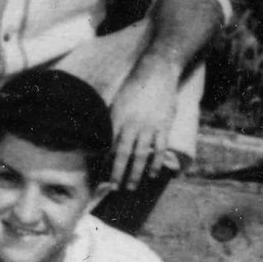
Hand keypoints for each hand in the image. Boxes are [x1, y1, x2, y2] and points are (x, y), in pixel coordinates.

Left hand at [107, 63, 182, 189]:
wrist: (156, 73)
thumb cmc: (134, 88)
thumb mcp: (117, 102)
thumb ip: (111, 120)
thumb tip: (102, 137)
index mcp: (117, 119)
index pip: (108, 145)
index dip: (103, 161)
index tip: (99, 175)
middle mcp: (131, 125)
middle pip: (123, 154)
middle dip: (117, 173)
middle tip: (114, 188)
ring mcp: (149, 127)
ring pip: (140, 155)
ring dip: (135, 173)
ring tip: (131, 187)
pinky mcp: (164, 126)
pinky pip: (159, 149)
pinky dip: (155, 163)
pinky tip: (151, 174)